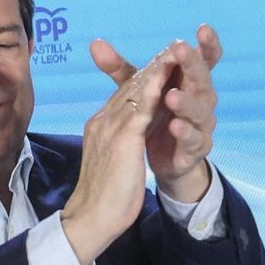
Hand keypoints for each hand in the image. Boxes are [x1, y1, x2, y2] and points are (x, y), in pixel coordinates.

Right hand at [62, 46, 177, 264]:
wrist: (91, 218)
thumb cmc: (104, 196)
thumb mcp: (112, 162)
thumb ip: (118, 144)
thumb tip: (126, 138)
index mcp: (100, 126)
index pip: (124, 95)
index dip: (143, 78)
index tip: (161, 63)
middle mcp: (102, 121)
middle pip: (129, 87)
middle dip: (151, 67)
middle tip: (171, 46)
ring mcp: (111, 129)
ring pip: (135, 92)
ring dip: (156, 70)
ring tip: (173, 50)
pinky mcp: (123, 140)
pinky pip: (142, 109)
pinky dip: (156, 90)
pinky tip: (169, 77)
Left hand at [90, 24, 220, 200]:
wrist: (161, 160)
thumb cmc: (157, 117)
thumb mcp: (139, 92)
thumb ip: (121, 69)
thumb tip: (95, 44)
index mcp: (190, 81)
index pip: (205, 59)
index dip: (207, 44)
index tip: (203, 28)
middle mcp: (201, 100)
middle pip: (202, 79)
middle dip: (192, 64)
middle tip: (181, 50)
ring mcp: (202, 125)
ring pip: (200, 111)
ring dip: (186, 102)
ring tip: (171, 96)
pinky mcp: (197, 148)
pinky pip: (195, 139)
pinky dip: (185, 132)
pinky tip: (175, 126)